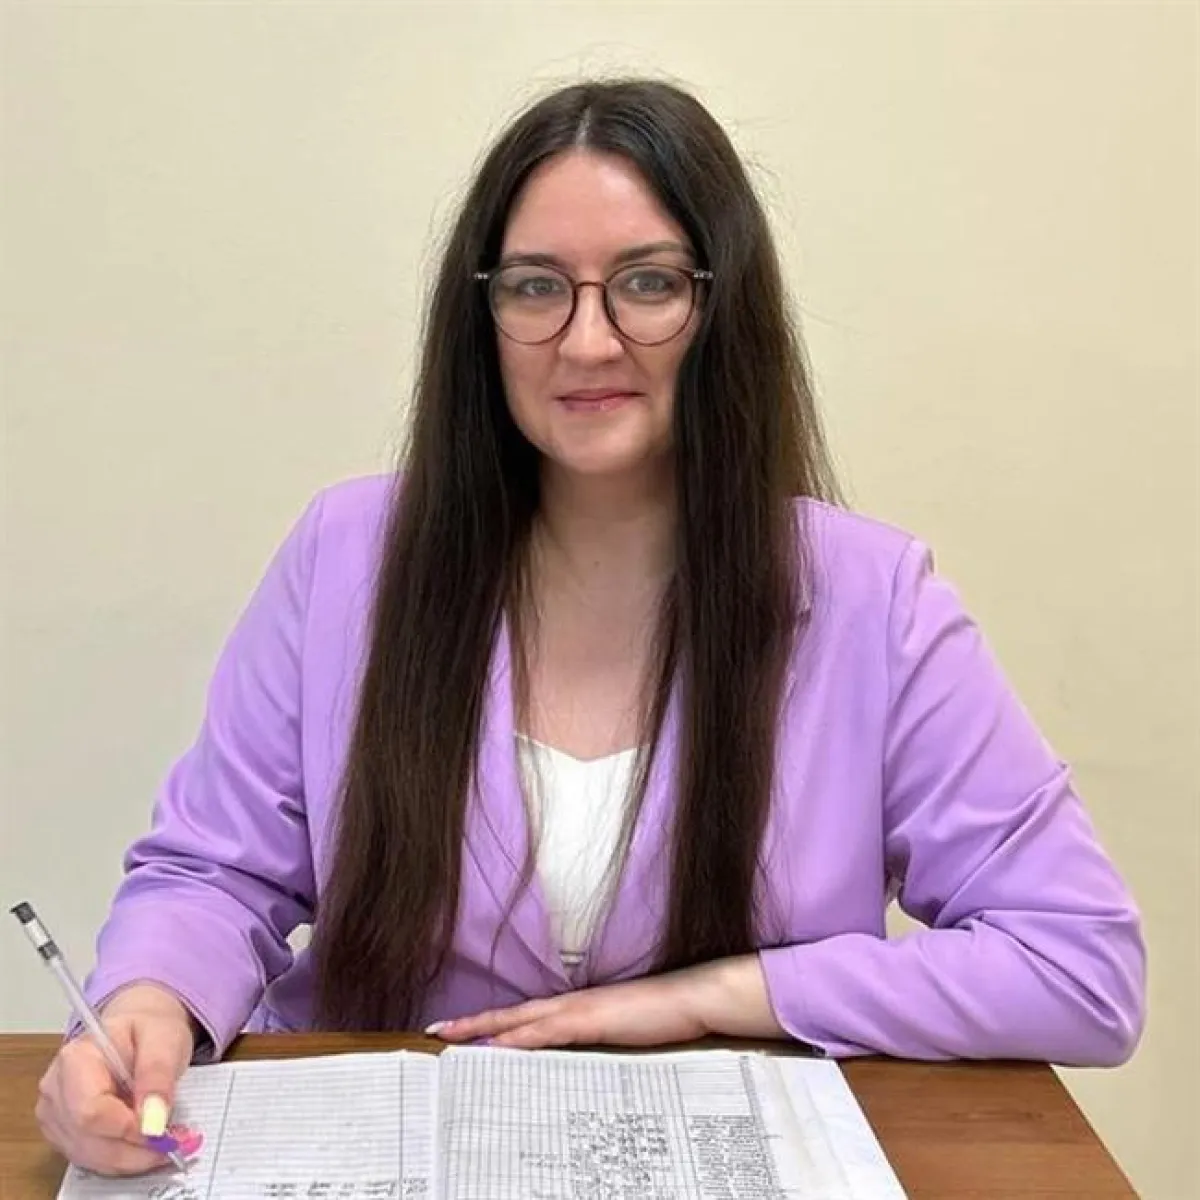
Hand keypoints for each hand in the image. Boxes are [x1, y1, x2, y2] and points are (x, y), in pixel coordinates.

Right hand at [36, 983, 195, 1174]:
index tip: (160, 1131)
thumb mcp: (165, 1038)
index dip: (125, 1128)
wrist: (139, 1029)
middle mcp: (57, 1088)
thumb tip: (153, 1119)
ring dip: (128, 1159)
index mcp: (76, 1058)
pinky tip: (143, 1148)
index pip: (89, 1110)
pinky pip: (89, 1158)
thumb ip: (157, 1074)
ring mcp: (56, 1113)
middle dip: (131, 1149)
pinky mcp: (64, 1131)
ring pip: (86, 1155)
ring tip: (162, 1146)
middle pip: (85, 1138)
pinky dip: (120, 1160)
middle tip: (169, 1145)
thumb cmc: (149, 1030)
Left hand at [429, 955, 784, 1049]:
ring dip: (485, 1030)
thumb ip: (594, 1044)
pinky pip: (545, 1032)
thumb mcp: (621, 1035)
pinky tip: (496, 1047)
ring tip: (453, 1039)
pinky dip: (518, 1039)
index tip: (461, 1031)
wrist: (691, 998)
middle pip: (511, 1014)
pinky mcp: (591, 1018)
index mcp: (576, 1007)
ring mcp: (579, 1009)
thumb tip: (571, 1063)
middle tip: (436, 1032)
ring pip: (520, 1021)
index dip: (492, 1023)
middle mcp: (570, 1003)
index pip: (525, 1017)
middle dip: (472, 1023)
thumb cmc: (662, 1016)